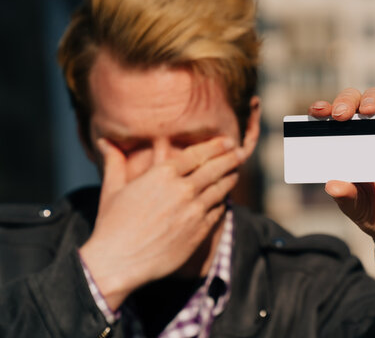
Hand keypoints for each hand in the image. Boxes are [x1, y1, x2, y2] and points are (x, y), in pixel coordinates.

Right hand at [79, 137, 241, 309]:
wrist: (119, 262)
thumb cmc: (112, 225)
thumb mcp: (112, 189)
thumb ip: (114, 162)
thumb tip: (105, 142)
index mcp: (163, 175)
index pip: (197, 154)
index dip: (216, 146)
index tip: (227, 141)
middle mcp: (183, 190)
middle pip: (215, 168)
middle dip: (231, 157)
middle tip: (241, 152)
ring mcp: (194, 211)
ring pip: (221, 189)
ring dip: (231, 177)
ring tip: (236, 172)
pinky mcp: (200, 231)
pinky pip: (218, 211)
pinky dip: (223, 201)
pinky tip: (224, 198)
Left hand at [310, 88, 374, 277]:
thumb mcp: (358, 208)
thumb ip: (346, 197)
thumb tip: (331, 185)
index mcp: (347, 144)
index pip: (332, 119)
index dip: (323, 110)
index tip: (315, 112)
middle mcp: (368, 133)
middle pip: (355, 101)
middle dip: (346, 101)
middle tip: (339, 115)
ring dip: (371, 101)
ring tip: (366, 113)